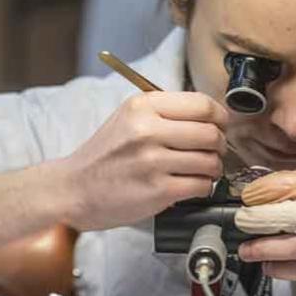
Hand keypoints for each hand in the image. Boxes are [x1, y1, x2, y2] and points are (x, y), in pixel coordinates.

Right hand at [58, 91, 228, 230]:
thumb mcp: (129, 119)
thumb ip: (166, 113)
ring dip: (214, 169)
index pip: (202, 105)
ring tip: (203, 171)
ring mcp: (152, 161)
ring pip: (210, 161)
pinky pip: (200, 185)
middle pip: (210, 133)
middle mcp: (147, 130)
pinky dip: (204, 187)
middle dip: (220, 145)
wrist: (73, 189)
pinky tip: (193, 186)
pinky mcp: (157, 190)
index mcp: (143, 106)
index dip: (220, 117)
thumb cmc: (105, 156)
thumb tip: (211, 117)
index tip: (221, 126)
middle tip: (214, 151)